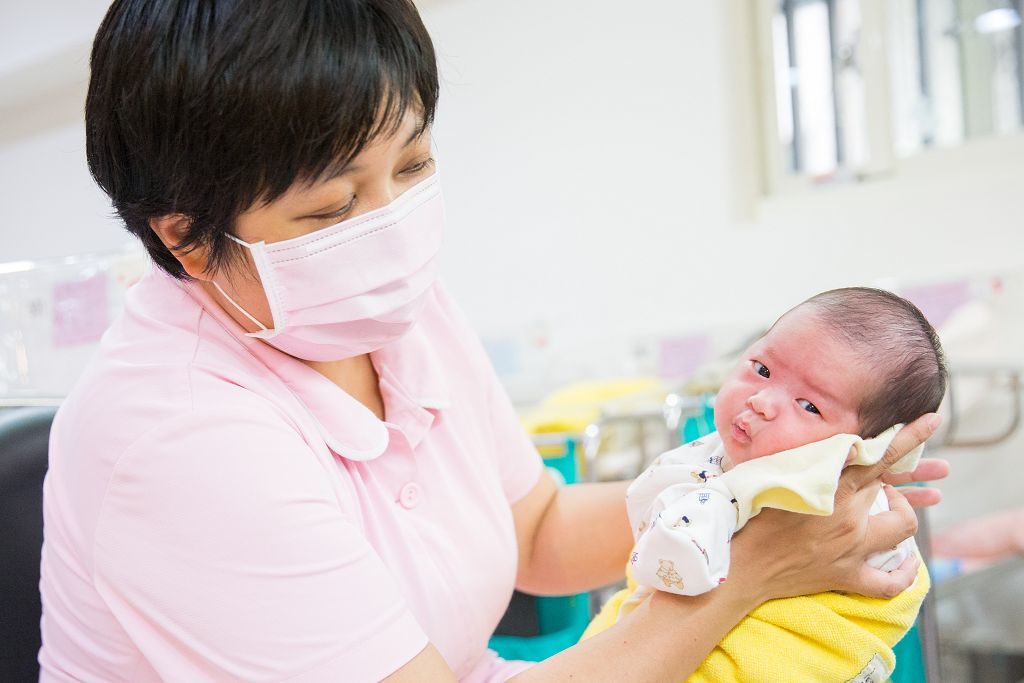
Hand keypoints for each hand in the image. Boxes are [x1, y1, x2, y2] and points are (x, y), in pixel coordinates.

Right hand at [729, 413, 939, 603]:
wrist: (740, 564)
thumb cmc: (750, 514)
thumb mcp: (776, 474)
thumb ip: (810, 457)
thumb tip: (835, 441)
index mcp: (832, 489)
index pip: (880, 455)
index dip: (909, 436)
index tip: (933, 420)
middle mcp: (850, 519)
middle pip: (893, 490)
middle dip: (896, 479)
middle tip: (884, 479)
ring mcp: (852, 550)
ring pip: (903, 528)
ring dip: (904, 513)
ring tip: (895, 507)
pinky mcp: (847, 577)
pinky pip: (890, 582)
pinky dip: (905, 572)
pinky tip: (909, 560)